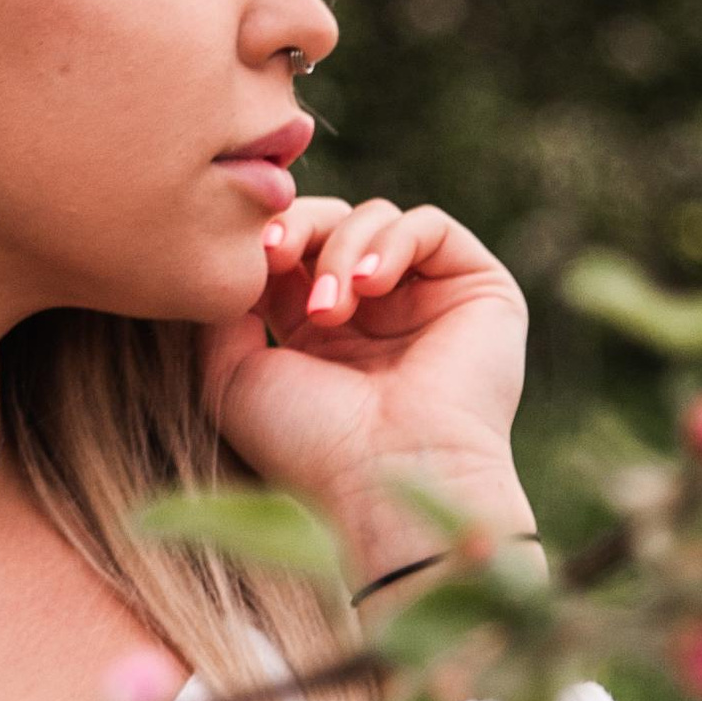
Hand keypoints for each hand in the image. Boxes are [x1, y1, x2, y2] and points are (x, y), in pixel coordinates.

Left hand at [200, 195, 536, 587]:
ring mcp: (428, 300)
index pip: (291, 250)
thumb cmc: (307, 445)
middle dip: (299, 230)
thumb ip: (223, 312)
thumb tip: (229, 262)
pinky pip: (431, 226)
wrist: (385, 482)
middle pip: (331, 222)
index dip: (266, 238)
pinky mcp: (478, 289)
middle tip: (276, 257)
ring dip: (342, 250)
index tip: (250, 256)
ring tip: (329, 311)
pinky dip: (393, 242)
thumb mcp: (233, 377)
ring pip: (377, 218)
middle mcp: (377, 313)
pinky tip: (371, 286)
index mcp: (319, 333)